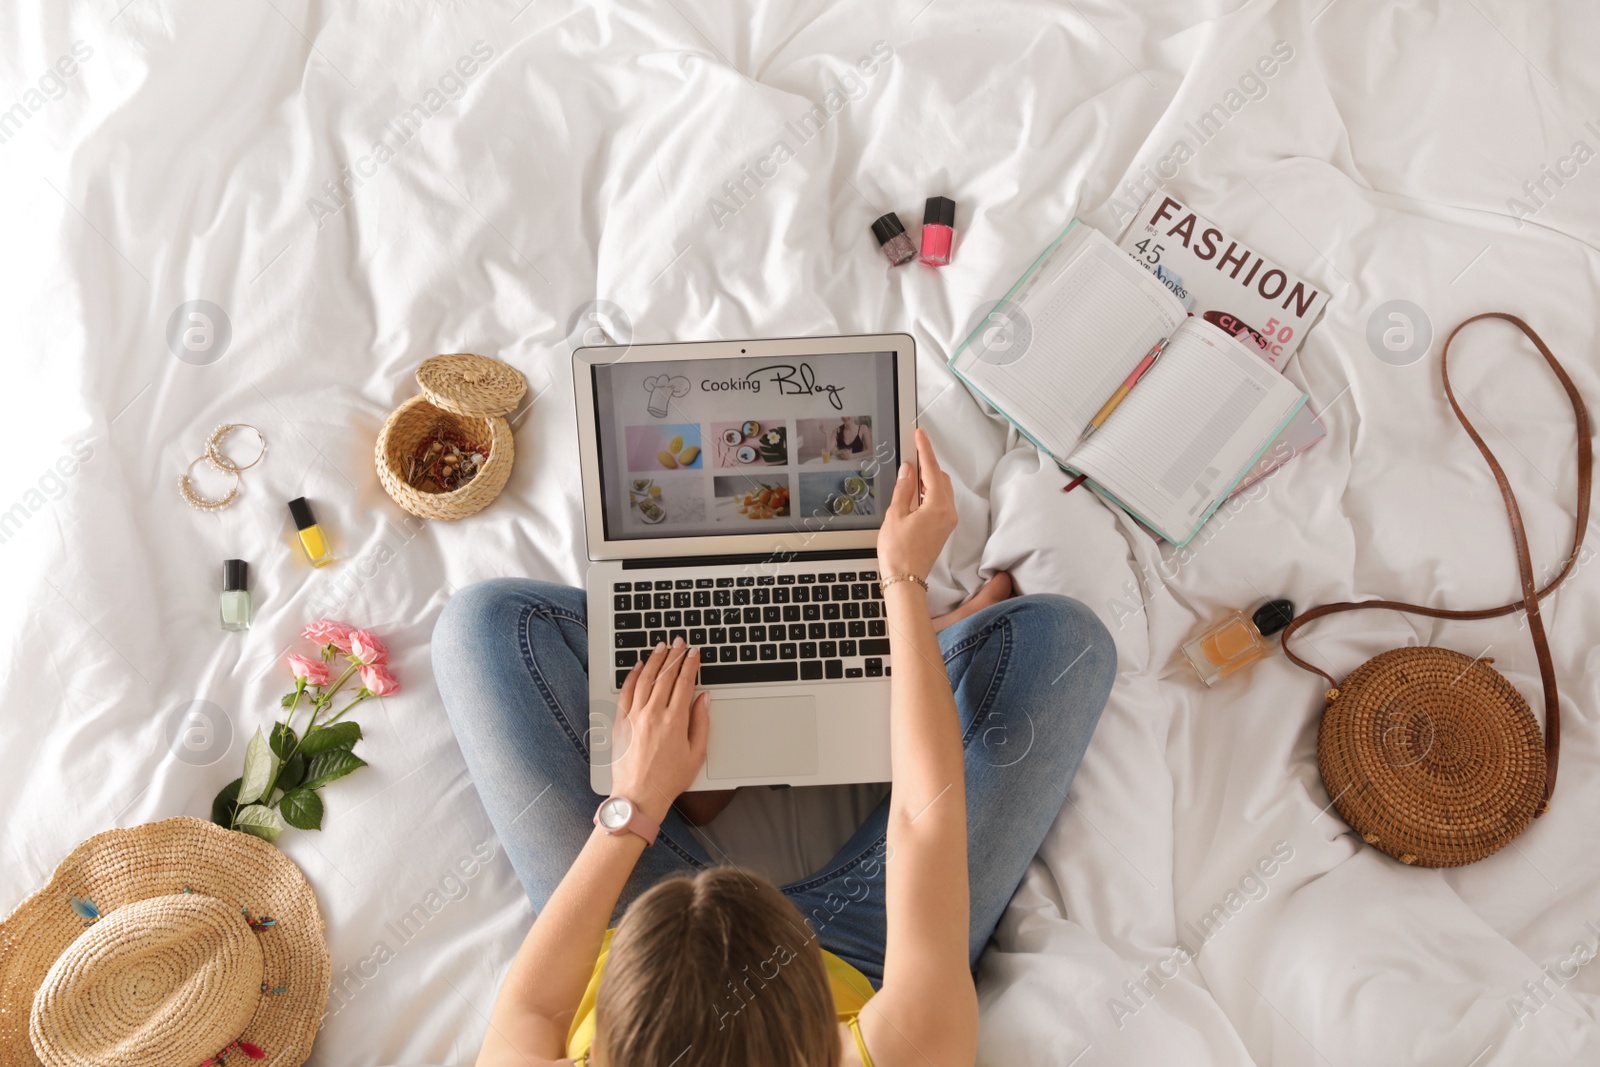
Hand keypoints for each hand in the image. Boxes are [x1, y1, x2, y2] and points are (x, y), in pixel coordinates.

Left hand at [609, 639, 709, 820]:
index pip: (685, 683)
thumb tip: (704, 699)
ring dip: (655, 660)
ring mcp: (635, 716)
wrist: (638, 796)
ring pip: (645, 679)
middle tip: (680, 643)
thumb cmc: (669, 780)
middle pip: (666, 676)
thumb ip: (702, 722)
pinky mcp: (620, 722)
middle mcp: (654, 714)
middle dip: (674, 656)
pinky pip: (626, 692)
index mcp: (675, 721)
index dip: (690, 664)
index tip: (694, 653)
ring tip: (661, 647)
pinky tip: (639, 666)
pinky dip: (633, 676)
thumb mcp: (697, 753)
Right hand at [876, 427, 956, 580]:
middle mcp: (948, 512)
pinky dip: (929, 492)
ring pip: (941, 490)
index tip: (920, 434)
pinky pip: (940, 502)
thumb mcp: (895, 515)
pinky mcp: (943, 528)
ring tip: (908, 474)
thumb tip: (908, 470)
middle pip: (939, 478)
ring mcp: (948, 521)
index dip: (924, 449)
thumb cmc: (898, 552)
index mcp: (937, 507)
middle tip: (910, 453)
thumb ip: (903, 488)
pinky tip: (914, 493)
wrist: (905, 579)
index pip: (931, 470)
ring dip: (927, 479)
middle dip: (926, 464)